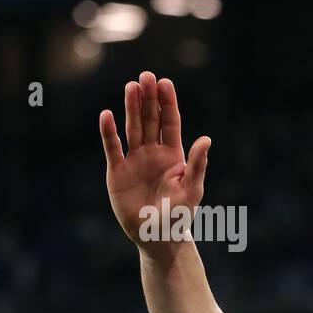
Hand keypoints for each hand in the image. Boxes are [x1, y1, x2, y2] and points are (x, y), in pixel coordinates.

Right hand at [100, 71, 210, 244]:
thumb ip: (198, 164)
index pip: (170, 123)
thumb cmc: (180, 215)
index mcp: (174, 155)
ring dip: (131, 108)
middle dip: (148, 99)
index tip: (165, 82)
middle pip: (150, 120)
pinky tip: (106, 115)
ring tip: (131, 86)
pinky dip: (109, 133)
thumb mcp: (193, 189)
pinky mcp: (117, 171)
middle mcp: (153, 153)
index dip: (167, 103)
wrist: (159, 237)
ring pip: (133, 128)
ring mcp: (134, 160)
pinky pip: (112, 148)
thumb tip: (206, 139)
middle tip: (146, 76)